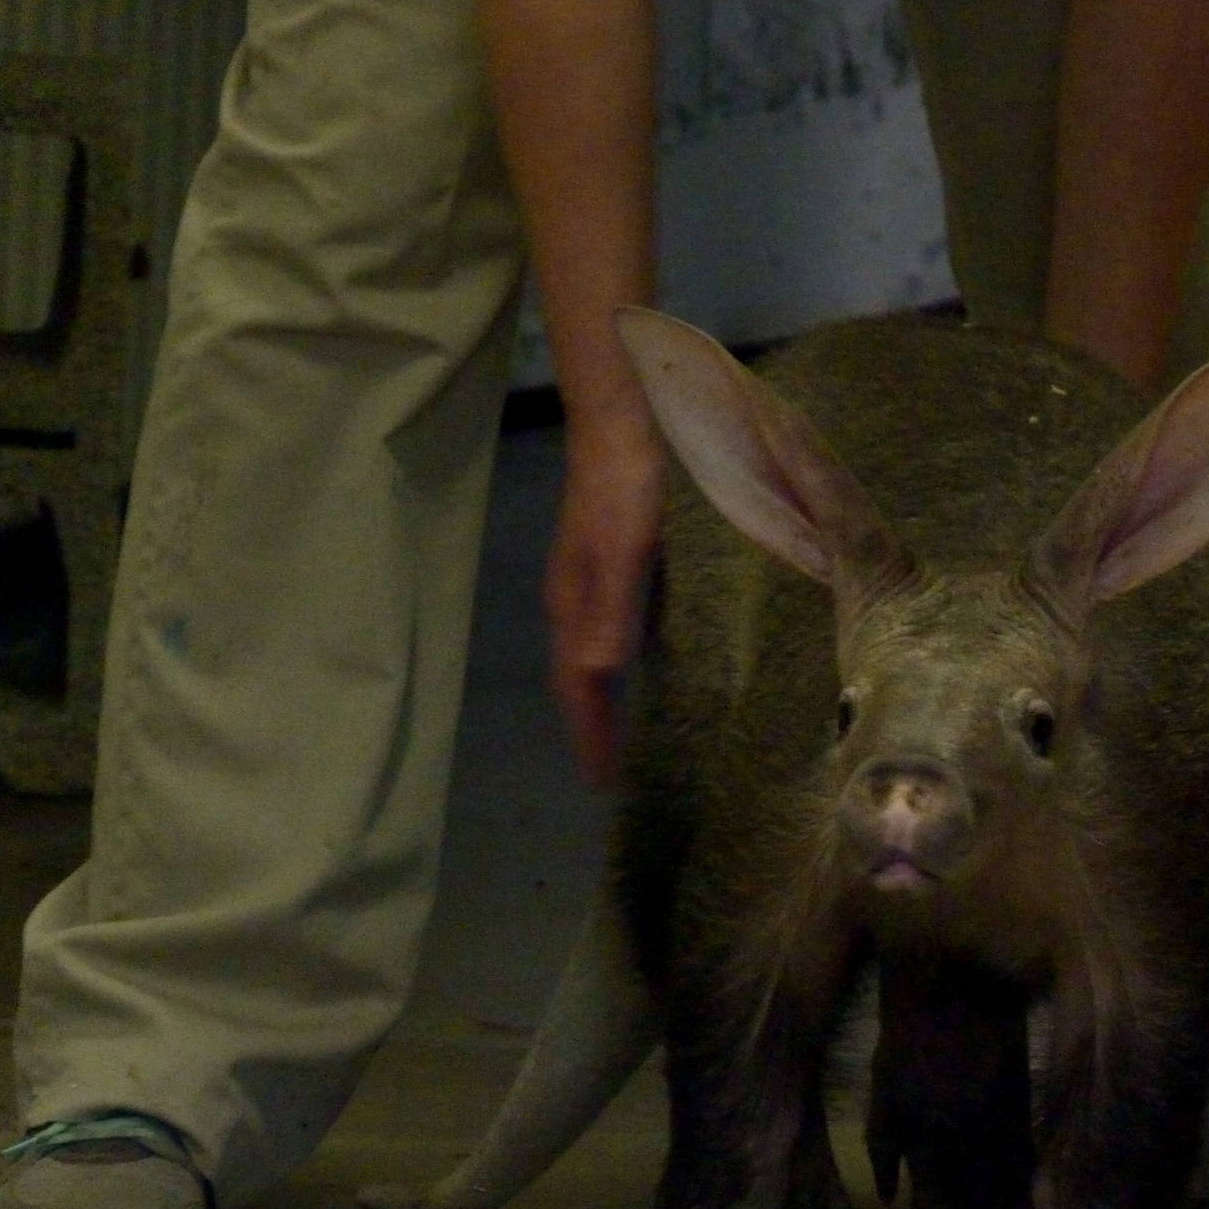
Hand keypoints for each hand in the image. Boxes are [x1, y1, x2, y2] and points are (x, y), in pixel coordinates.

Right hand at [544, 416, 664, 786]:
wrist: (614, 424)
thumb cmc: (625, 488)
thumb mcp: (625, 551)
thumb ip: (611, 611)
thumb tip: (599, 676)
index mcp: (574, 606)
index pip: (576, 687)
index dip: (589, 735)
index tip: (602, 783)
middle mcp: (572, 602)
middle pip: (575, 681)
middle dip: (589, 728)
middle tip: (608, 773)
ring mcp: (584, 583)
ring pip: (587, 658)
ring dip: (599, 699)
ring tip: (617, 734)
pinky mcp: (604, 564)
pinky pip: (605, 633)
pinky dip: (614, 664)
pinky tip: (637, 665)